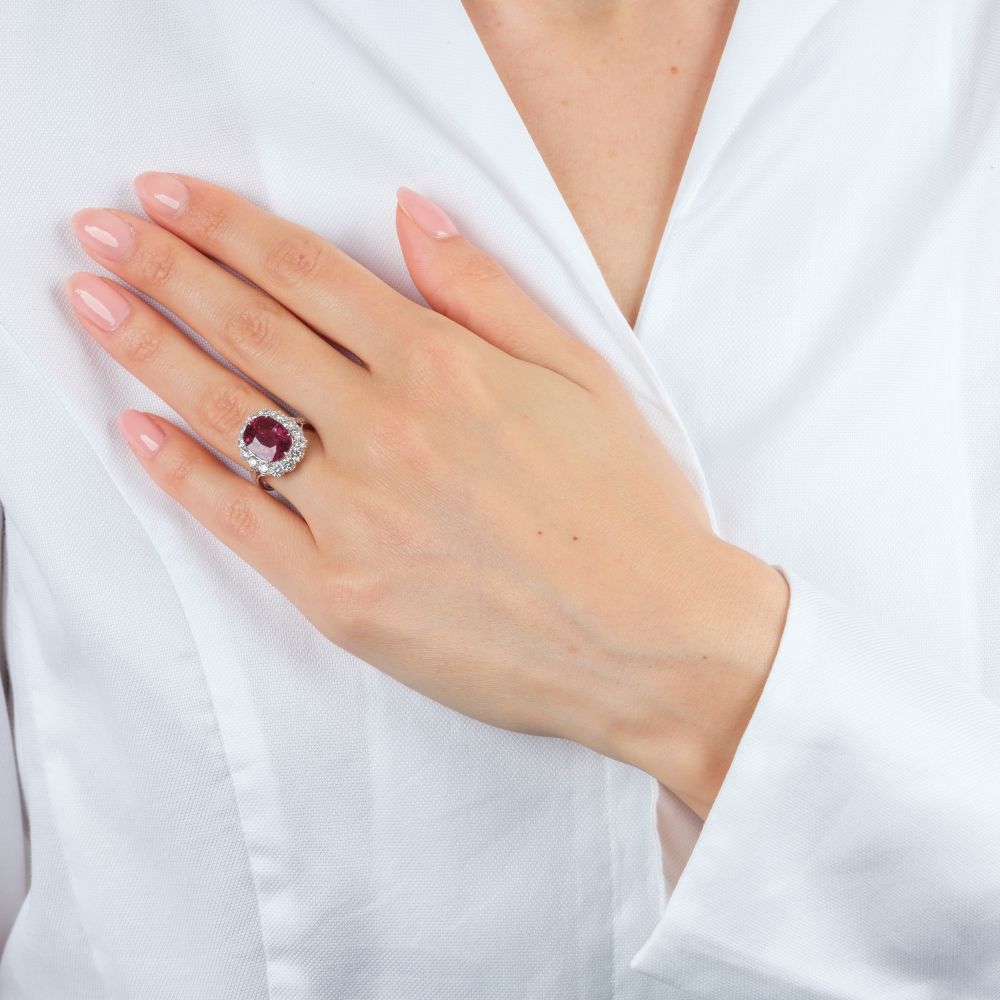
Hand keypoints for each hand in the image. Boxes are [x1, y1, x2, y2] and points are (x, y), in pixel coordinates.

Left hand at [66, 173, 788, 817]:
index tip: (168, 195)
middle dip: (164, 268)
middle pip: (249, 329)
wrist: (651, 640)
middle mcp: (387, 431)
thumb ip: (488, 292)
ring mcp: (355, 516)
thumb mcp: (581, 374)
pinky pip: (241, 523)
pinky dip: (183, 473)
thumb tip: (411, 215)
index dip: (227, 226)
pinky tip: (140, 432)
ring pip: (229, 414)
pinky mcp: (340, 595)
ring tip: (91, 302)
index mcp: (444, 369)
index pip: (308, 275)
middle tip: (101, 231)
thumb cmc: (628, 507)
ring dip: (148, 349)